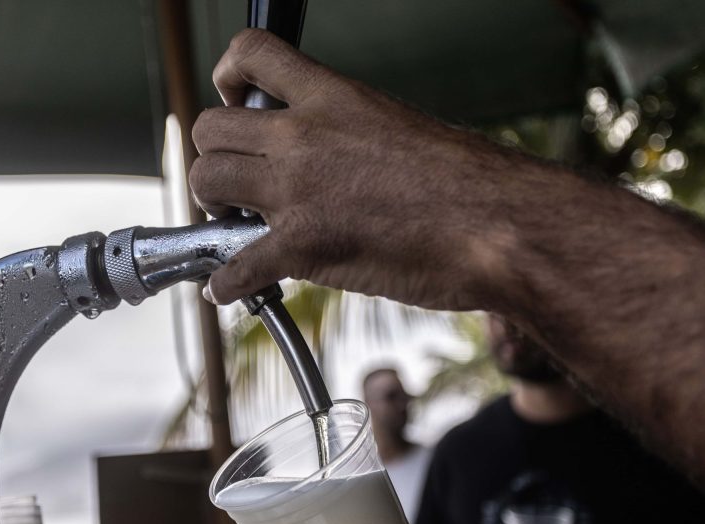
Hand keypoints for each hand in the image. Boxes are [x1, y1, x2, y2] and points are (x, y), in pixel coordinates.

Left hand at [191, 29, 515, 310]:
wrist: (497, 224)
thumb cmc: (466, 182)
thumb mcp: (397, 126)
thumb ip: (347, 132)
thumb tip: (329, 154)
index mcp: (333, 97)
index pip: (253, 54)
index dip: (228, 76)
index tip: (235, 100)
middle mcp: (303, 137)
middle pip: (210, 129)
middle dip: (213, 157)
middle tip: (236, 183)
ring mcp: (297, 191)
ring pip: (207, 182)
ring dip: (211, 208)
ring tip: (235, 225)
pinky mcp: (301, 247)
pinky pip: (234, 267)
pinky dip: (225, 284)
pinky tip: (229, 288)